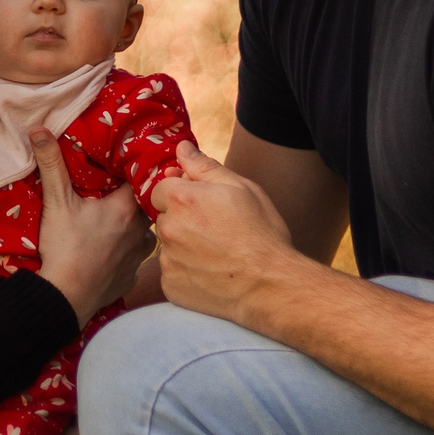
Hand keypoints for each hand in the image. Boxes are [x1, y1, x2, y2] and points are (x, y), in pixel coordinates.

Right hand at [31, 127, 152, 320]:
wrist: (65, 297)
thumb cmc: (65, 247)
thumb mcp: (56, 202)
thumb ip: (52, 164)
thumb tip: (40, 129)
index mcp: (126, 209)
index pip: (143, 180)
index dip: (137, 171)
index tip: (131, 163)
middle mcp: (140, 232)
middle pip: (147, 207)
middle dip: (137, 198)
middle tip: (122, 190)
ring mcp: (137, 258)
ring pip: (146, 234)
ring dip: (136, 228)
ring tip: (119, 223)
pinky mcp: (130, 278)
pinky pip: (136, 261)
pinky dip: (127, 255)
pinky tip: (112, 253)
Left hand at [148, 141, 300, 326]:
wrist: (271, 286)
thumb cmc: (261, 233)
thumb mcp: (240, 188)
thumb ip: (204, 167)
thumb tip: (182, 148)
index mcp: (181, 198)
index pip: (162, 188)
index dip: (183, 195)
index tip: (204, 206)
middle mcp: (168, 228)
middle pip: (164, 217)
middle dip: (182, 220)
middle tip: (215, 230)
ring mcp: (167, 260)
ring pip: (168, 246)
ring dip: (184, 246)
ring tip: (216, 253)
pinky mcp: (170, 286)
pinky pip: (172, 272)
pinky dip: (186, 272)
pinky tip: (211, 273)